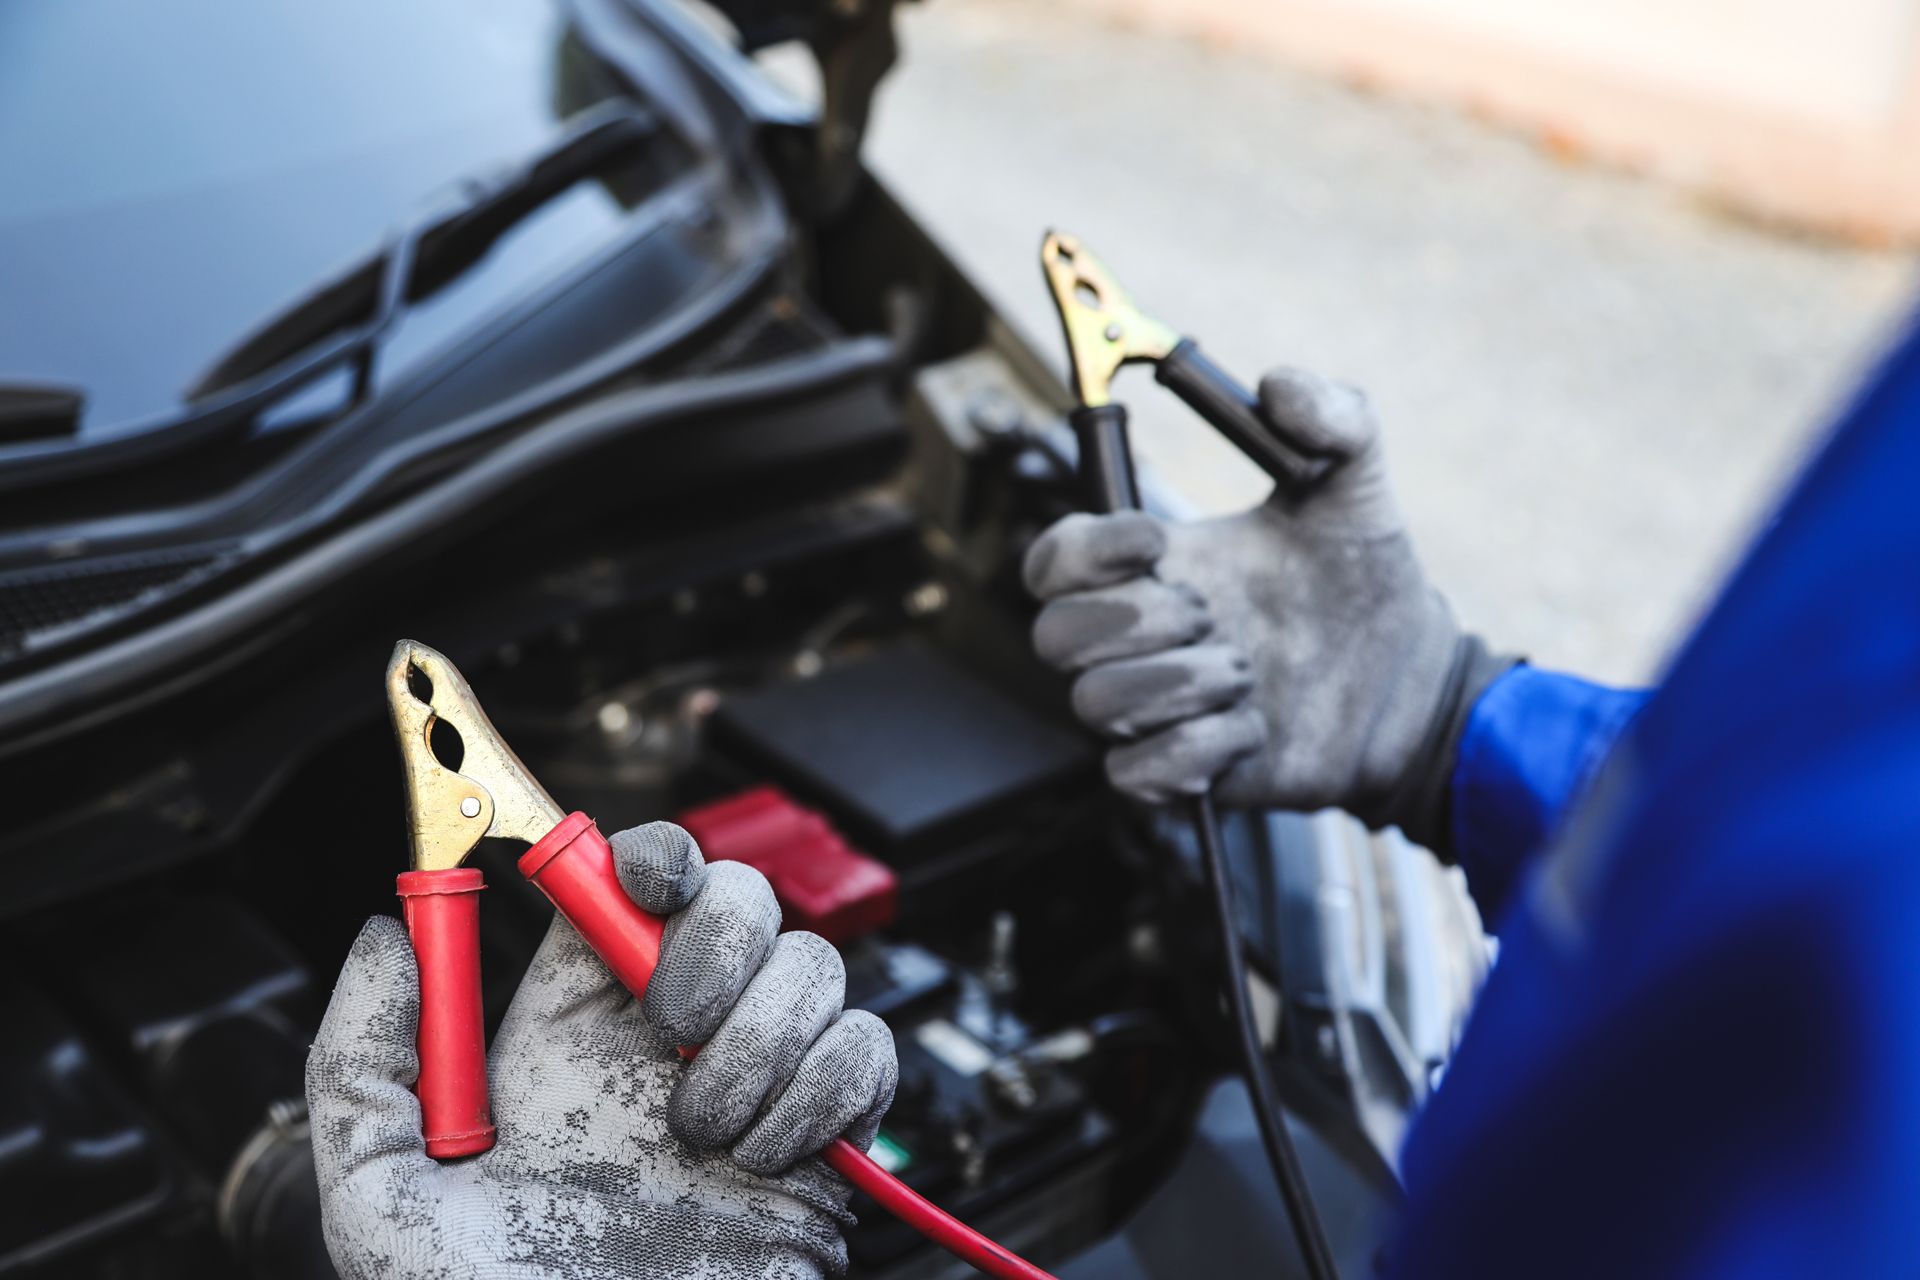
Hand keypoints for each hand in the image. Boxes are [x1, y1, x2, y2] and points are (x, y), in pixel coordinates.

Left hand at [306, 822, 897, 1278]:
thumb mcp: (383, 1197)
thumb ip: (360, 1060)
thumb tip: (385, 937)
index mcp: (569, 1029)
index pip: (626, 881)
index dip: (650, 856)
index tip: (645, 882)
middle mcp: (666, 1042)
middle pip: (737, 898)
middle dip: (717, 939)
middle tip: (672, 1022)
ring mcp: (754, 1081)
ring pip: (812, 964)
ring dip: (765, 1036)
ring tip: (706, 1131)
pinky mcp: (825, 1134)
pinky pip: (868, 1048)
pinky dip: (829, 1086)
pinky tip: (771, 1152)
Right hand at [1025, 368, 1507, 845]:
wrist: (1410, 685)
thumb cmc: (1364, 585)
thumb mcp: (1356, 486)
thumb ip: (1333, 416)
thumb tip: (1277, 384)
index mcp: (1153, 566)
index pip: (1053, 560)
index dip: (1083, 551)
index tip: (1156, 540)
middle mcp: (1140, 637)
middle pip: (1052, 637)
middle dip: (1136, 621)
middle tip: (1213, 613)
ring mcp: (1155, 708)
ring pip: (1096, 705)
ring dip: (1179, 685)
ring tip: (1248, 673)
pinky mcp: (1180, 773)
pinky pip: (1137, 773)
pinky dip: (1196, 750)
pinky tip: (1253, 729)